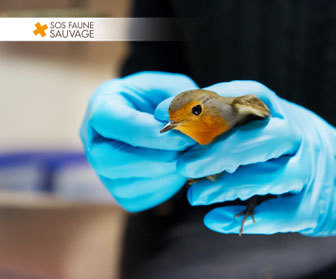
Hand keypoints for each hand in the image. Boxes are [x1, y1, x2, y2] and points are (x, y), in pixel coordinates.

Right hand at [80, 71, 197, 211]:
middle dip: (153, 159)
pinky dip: (162, 189)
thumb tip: (169, 121)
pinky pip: (136, 199)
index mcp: (101, 106)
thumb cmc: (165, 98)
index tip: (183, 135)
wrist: (161, 119)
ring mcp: (102, 170)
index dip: (148, 132)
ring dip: (163, 175)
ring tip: (187, 159)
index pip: (112, 122)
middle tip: (186, 151)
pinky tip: (178, 171)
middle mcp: (93, 140)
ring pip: (122, 185)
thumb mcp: (173, 86)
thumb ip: (175, 100)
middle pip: (106, 159)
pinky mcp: (118, 190)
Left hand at [159, 80, 335, 237]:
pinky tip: (214, 220)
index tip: (174, 112)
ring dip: (225, 187)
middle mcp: (302, 138)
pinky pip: (277, 216)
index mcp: (287, 113)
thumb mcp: (280, 126)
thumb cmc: (303, 150)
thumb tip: (188, 123)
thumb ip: (243, 125)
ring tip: (193, 195)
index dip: (212, 100)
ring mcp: (311, 173)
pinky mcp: (314, 208)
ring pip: (268, 178)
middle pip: (260, 138)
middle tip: (182, 163)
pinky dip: (242, 220)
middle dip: (216, 150)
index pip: (251, 96)